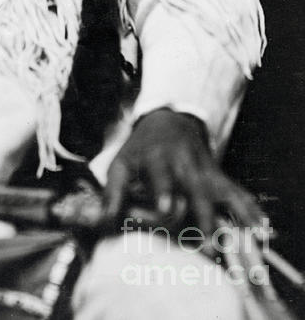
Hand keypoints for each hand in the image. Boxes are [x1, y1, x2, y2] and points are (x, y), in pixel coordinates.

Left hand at [102, 108, 266, 249]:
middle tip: (206, 245)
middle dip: (202, 217)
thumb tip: (106, 223)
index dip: (164, 194)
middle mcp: (185, 165)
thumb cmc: (140, 149)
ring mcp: (205, 171)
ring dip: (231, 216)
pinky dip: (248, 208)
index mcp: (158, 159)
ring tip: (237, 240)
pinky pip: (237, 193)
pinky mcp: (219, 177)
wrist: (169, 121)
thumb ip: (113, 192)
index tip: (165, 209)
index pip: (163, 179)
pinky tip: (258, 227)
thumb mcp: (122, 162)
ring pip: (222, 193)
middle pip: (197, 192)